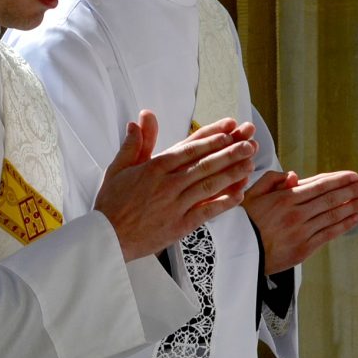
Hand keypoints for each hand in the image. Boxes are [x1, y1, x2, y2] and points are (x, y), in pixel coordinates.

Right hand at [95, 110, 257, 261]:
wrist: (108, 237)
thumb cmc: (111, 203)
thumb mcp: (117, 169)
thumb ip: (133, 144)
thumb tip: (139, 120)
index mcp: (153, 168)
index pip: (188, 148)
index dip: (210, 137)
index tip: (228, 129)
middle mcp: (167, 184)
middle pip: (204, 164)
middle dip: (229, 152)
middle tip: (248, 143)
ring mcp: (176, 205)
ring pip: (209, 185)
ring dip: (231, 173)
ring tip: (249, 163)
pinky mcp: (180, 225)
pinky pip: (207, 212)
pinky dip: (223, 203)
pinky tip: (238, 195)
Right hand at [244, 170, 357, 274]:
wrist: (234, 253)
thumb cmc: (239, 222)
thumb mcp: (249, 194)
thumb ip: (271, 180)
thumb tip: (295, 176)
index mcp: (283, 198)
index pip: (319, 185)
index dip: (339, 180)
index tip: (354, 175)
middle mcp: (296, 214)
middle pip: (332, 199)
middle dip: (353, 190)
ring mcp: (302, 232)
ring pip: (334, 215)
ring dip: (354, 205)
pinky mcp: (304, 248)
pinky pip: (329, 234)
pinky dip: (344, 224)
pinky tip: (355, 217)